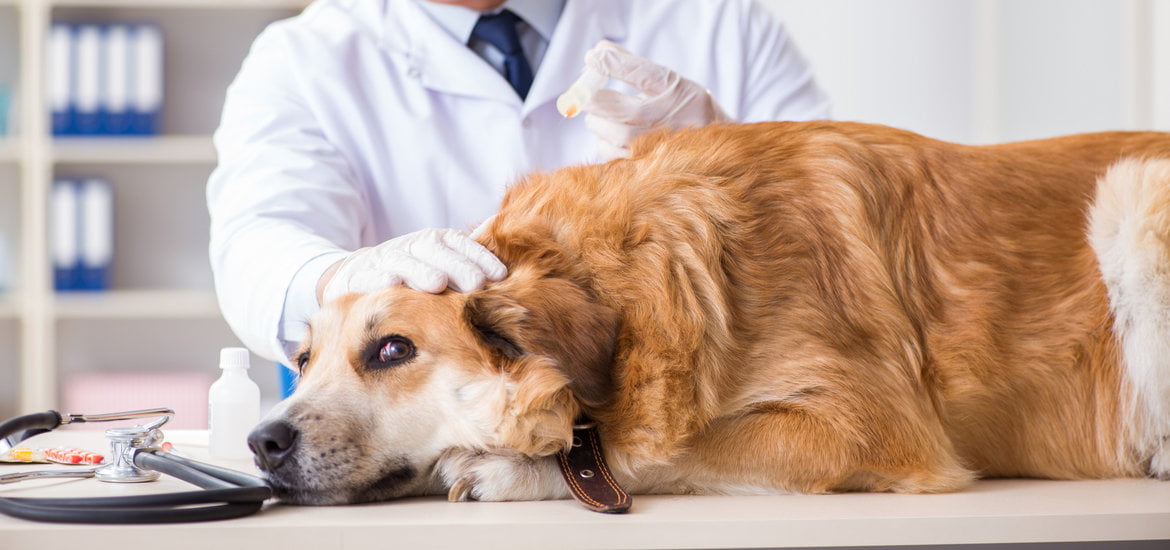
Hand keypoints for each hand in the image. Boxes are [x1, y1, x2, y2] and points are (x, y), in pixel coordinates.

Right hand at [319, 228, 506, 303]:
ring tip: (436, 284)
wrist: (358, 273)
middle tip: (474, 284)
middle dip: (456, 265)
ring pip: (403, 261)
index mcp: (435, 241)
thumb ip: (470, 254)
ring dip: (420, 271)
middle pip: (434, 249)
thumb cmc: (413, 272)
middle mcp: (411, 245)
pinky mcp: (358, 275)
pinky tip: (391, 283)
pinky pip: (367, 275)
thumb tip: (501, 228)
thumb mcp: (443, 262)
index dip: (479, 256)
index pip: (459, 242)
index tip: (498, 275)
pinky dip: (378, 278)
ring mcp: (384, 259)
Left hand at [582, 40, 731, 157]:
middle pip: (617, 108)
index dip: (612, 63)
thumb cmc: (686, 111)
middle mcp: (672, 119)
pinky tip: (613, 139)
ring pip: (609, 132)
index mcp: (680, 91)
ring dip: (599, 123)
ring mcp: (659, 147)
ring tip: (603, 119)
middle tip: (588, 97)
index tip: (592, 57)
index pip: (642, 73)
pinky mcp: (646, 169)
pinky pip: (611, 153)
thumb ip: (633, 67)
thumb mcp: (670, 84)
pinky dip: (605, 143)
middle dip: (596, 100)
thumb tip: (598, 51)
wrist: (717, 153)